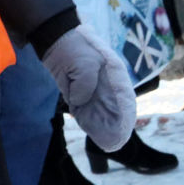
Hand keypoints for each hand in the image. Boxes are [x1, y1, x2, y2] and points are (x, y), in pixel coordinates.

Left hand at [39, 24, 135, 151]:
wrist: (56, 42)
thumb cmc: (75, 50)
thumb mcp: (84, 65)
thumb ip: (85, 86)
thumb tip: (80, 102)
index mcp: (114, 76)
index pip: (125, 99)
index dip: (126, 115)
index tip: (125, 129)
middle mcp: (106, 86)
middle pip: (114, 109)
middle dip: (115, 124)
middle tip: (115, 141)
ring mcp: (92, 91)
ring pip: (100, 113)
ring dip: (101, 125)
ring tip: (106, 142)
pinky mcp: (78, 94)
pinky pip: (84, 111)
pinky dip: (87, 120)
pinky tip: (92, 130)